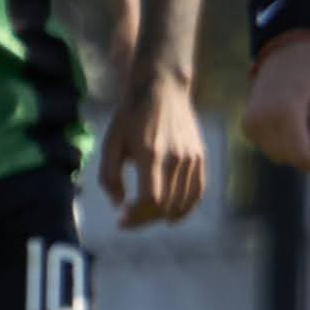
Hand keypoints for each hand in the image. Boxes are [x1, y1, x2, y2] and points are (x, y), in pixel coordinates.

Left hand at [97, 75, 207, 226]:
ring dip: (163, 216)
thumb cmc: (131, 115)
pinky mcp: (200, 157)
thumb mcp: (111, 143)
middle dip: (145, 219)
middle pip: (166, 205)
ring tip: (147, 216)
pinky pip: (198, 191)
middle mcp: (176, 158)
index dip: (135, 216)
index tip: (121, 220)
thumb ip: (109, 176)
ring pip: (182, 201)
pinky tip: (173, 215)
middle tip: (130, 218)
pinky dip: (187, 207)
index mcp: (151, 154)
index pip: (151, 200)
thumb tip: (119, 204)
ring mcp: (192, 158)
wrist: (162, 88)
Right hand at [240, 35, 309, 180]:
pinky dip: (290, 144)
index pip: (302, 153)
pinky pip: (272, 147)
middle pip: (292, 158)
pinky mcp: (249, 125)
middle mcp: (263, 119)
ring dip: (302, 151)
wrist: (283, 50)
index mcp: (285, 110)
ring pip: (281, 156)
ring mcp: (252, 123)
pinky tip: (304, 125)